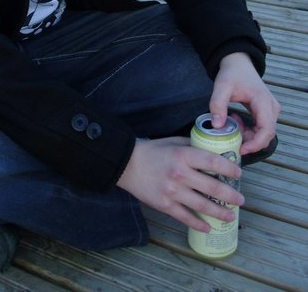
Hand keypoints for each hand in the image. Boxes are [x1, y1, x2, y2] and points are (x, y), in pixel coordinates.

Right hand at [117, 137, 242, 232]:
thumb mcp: (173, 142)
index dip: (229, 169)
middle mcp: (180, 174)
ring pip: (202, 206)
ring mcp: (173, 192)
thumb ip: (192, 146)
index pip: (213, 162)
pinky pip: (186, 217)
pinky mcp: (165, 205)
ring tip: (231, 215)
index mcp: (183, 155)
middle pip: (212, 188)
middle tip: (241, 199)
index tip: (238, 174)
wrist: (127, 164)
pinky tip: (208, 227)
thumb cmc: (152, 150)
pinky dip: (199, 224)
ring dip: (220, 212)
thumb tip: (212, 151)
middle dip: (230, 195)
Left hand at [210, 52, 279, 155]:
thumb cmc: (232, 73)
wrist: (238, 63)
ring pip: (263, 132)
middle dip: (249, 140)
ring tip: (232, 123)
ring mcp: (271, 110)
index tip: (240, 149)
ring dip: (247, 134)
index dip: (255, 144)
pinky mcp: (266, 111)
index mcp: (264, 102)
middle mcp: (272, 108)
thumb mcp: (221, 87)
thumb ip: (217, 105)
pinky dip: (248, 129)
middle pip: (266, 134)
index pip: (266, 130)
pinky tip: (235, 120)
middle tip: (231, 136)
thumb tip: (217, 126)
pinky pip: (260, 127)